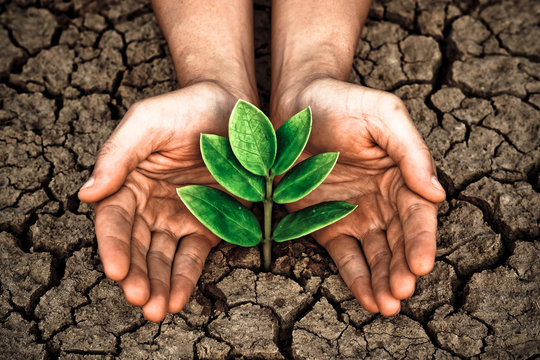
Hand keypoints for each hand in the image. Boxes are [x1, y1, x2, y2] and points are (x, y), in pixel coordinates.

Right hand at [78, 82, 239, 321]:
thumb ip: (118, 155)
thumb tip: (86, 194)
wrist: (233, 109)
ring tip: (158, 310)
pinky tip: (180, 299)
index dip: (112, 246)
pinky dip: (186, 278)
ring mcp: (178, 218)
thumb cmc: (185, 109)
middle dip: (136, 275)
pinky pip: (194, 256)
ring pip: (162, 259)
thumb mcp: (148, 122)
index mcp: (127, 183)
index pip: (113, 221)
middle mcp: (149, 207)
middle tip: (140, 299)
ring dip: (159, 285)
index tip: (115, 269)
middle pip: (136, 248)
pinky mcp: (207, 226)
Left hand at [273, 78, 445, 314]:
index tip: (421, 264)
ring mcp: (354, 216)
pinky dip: (356, 278)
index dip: (421, 240)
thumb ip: (410, 151)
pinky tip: (367, 298)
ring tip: (387, 305)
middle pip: (398, 242)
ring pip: (375, 256)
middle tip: (401, 293)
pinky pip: (344, 256)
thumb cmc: (342, 104)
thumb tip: (437, 191)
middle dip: (401, 269)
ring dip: (383, 281)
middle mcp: (382, 202)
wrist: (294, 106)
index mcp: (401, 177)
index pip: (418, 216)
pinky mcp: (325, 225)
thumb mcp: (382, 115)